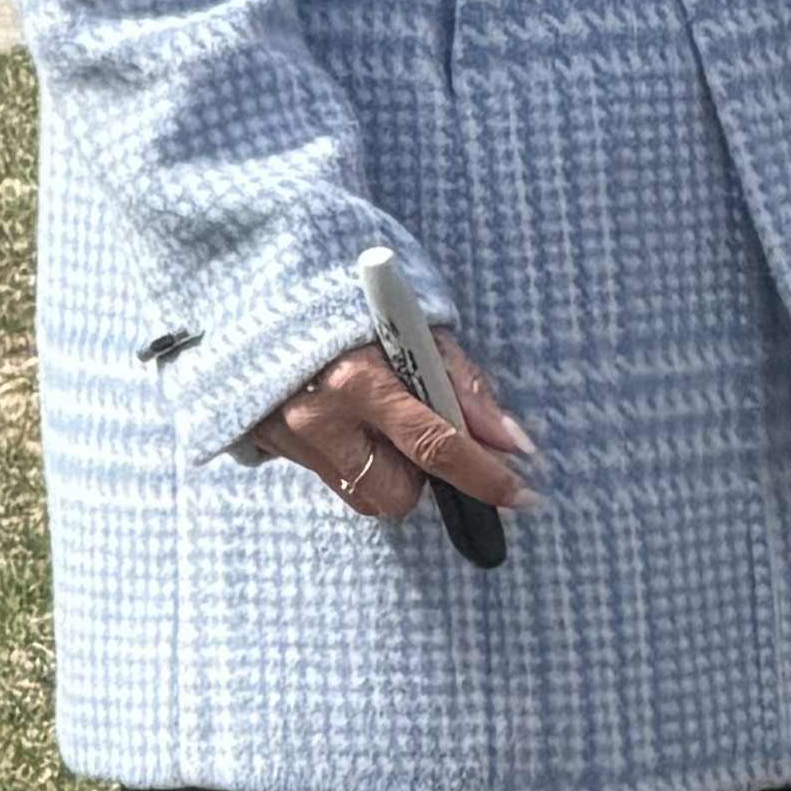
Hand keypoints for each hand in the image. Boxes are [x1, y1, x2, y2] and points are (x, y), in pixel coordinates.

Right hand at [239, 323, 542, 524]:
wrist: (270, 293)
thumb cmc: (357, 307)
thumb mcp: (420, 332)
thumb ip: (465, 389)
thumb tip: (511, 443)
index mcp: (361, 381)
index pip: (435, 445)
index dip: (484, 477)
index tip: (520, 495)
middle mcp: (321, 420)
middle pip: (398, 494)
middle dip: (425, 478)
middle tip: (427, 434)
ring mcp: (291, 440)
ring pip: (365, 497)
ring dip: (390, 474)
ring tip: (386, 424)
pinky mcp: (271, 448)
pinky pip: (334, 482)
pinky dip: (356, 464)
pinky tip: (354, 425)